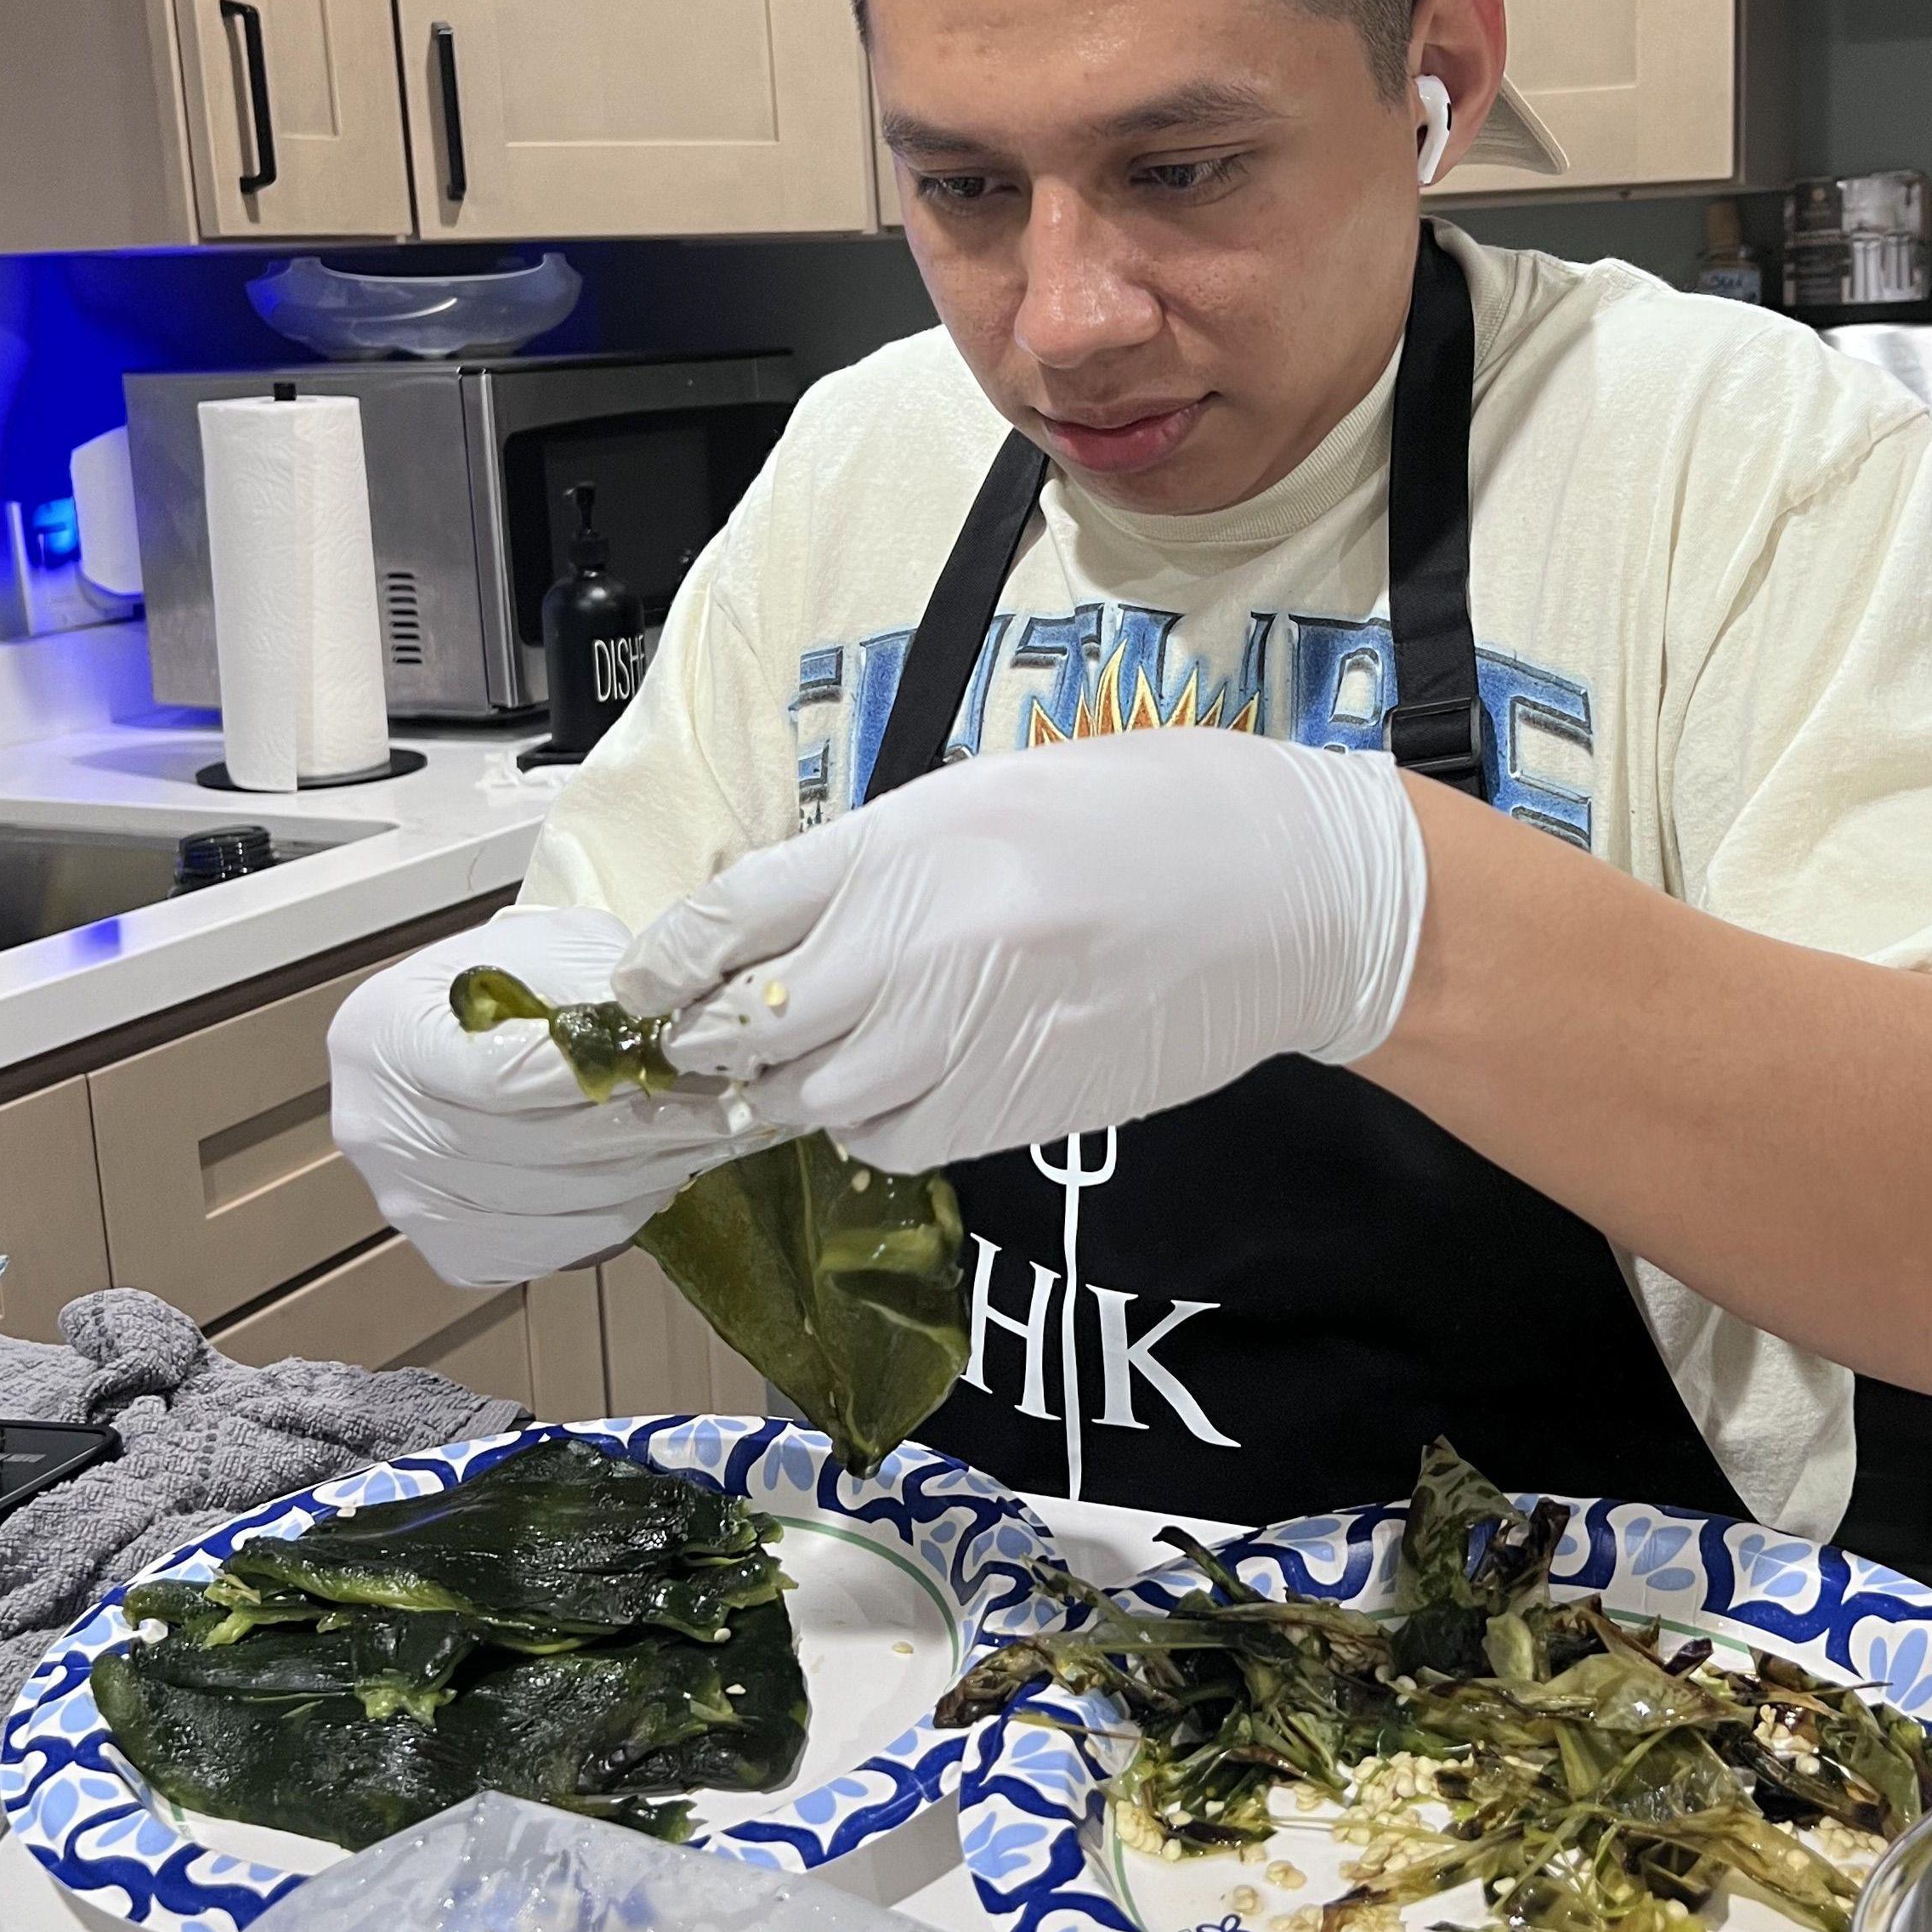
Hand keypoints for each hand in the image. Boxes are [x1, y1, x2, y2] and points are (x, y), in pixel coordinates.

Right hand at [328, 907, 783, 1286]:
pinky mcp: (456, 1252)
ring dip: (657, 1171)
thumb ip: (595, 984)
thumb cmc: (502, 978)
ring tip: (716, 1135)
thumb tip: (671, 1039)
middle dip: (657, 1126)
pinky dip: (625, 1209)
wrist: (451, 1034)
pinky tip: (662, 1168)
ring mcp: (414, 1203)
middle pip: (544, 1148)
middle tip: (735, 1107)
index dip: (608, 1075)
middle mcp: (381, 1131)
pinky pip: (562, 1244)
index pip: (508, 1077)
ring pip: (566, 1203)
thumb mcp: (548, 946)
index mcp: (387, 1036)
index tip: (688, 1065)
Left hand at [613, 731, 1428, 1173]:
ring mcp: (966, 1032)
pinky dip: (869, 1125)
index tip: (640, 987)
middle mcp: (923, 940)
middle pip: (756, 1024)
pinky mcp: (1015, 1105)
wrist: (1292, 898)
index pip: (734, 915)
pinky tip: (893, 1091)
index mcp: (913, 837)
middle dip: (706, 1043)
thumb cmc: (1154, 815)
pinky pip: (893, 1139)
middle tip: (688, 1048)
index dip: (666, 963)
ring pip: (814, 1098)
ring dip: (789, 1089)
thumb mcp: (998, 792)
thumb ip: (887, 858)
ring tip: (796, 1068)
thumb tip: (791, 923)